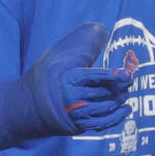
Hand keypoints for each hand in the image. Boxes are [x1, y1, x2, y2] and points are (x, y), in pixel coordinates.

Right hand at [0, 22, 133, 149]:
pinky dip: (118, 117)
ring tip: (125, 93)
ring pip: (107, 108)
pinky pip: (104, 124)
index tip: (127, 75)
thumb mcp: (57, 56)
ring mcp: (76, 114)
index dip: (115, 76)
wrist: (26, 106)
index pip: (97, 77)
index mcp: (68, 78)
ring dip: (120, 100)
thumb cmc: (46, 76)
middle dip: (120, 87)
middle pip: (105, 93)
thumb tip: (101, 29)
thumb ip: (80, 46)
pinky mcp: (79, 126)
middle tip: (128, 81)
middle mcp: (73, 98)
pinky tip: (126, 109)